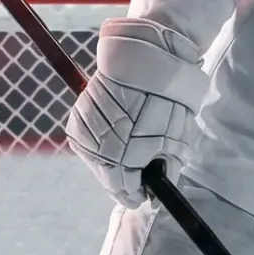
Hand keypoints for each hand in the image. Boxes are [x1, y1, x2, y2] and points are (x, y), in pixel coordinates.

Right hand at [66, 17, 211, 206]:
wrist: (144, 58)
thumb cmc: (166, 99)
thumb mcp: (177, 138)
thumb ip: (167, 169)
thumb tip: (157, 193)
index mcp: (123, 158)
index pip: (125, 189)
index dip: (138, 195)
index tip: (147, 195)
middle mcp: (98, 149)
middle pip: (109, 180)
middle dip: (125, 181)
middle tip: (141, 178)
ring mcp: (84, 134)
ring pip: (97, 164)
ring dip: (112, 165)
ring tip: (130, 156)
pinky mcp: (77, 119)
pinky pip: (88, 146)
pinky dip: (101, 149)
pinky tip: (116, 142)